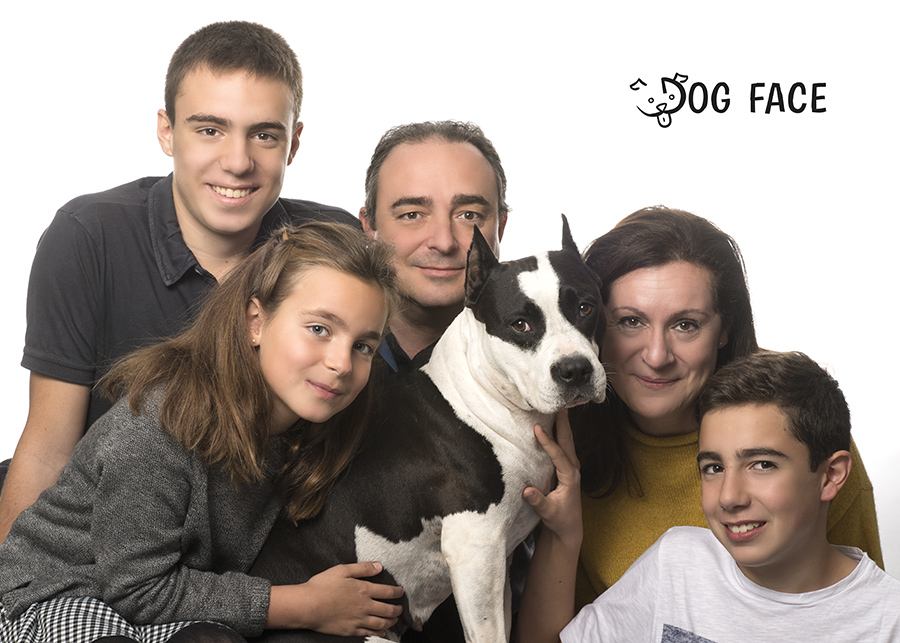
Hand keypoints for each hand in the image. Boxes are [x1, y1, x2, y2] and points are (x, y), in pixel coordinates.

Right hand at [268, 561, 403, 635]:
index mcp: (364, 589)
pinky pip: (370, 633)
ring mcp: (359, 620)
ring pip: (381, 622)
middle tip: (400, 608)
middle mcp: (365, 606)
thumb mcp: (343, 570)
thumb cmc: (322, 586)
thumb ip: (362, 568)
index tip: (401, 592)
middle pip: (388, 609)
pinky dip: (379, 633)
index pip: (388, 592)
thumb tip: (379, 566)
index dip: (397, 592)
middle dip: (397, 609)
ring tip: (394, 620)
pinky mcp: (351, 631)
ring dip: (391, 621)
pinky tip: (383, 632)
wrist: (308, 606)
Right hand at [522, 409, 582, 549]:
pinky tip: (553, 424)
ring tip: (556, 408)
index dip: (548, 441)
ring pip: (567, 441)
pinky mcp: (566, 467)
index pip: (558, 455)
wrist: (569, 527)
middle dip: (562, 423)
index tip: (537, 428)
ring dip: (562, 424)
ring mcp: (571, 467)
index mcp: (570, 477)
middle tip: (556, 404)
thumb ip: (538, 501)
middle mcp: (573, 469)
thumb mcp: (548, 513)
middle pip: (568, 441)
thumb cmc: (559, 520)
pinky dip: (559, 433)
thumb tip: (526, 491)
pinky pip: (563, 445)